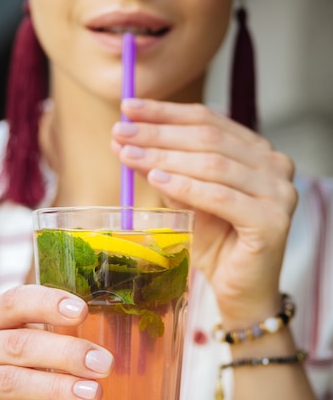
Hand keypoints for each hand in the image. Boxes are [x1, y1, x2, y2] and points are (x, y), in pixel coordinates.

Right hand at [0, 285, 113, 399]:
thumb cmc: (15, 383)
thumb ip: (55, 341)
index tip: (83, 311)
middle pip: (18, 344)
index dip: (48, 304)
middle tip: (104, 364)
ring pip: (11, 383)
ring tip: (94, 395)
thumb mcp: (28, 356)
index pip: (14, 302)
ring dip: (57, 388)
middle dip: (66, 353)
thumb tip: (109, 343)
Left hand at [112, 99, 297, 323]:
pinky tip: (156, 178)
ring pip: (213, 164)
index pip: (208, 120)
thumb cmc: (215, 244)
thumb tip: (128, 141)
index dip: (166, 112)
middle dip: (159, 133)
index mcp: (257, 152)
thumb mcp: (186, 200)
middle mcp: (274, 165)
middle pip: (209, 138)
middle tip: (120, 130)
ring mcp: (279, 192)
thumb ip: (167, 170)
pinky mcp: (272, 221)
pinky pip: (220, 196)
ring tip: (127, 153)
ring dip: (165, 156)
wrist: (240, 292)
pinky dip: (185, 186)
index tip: (128, 107)